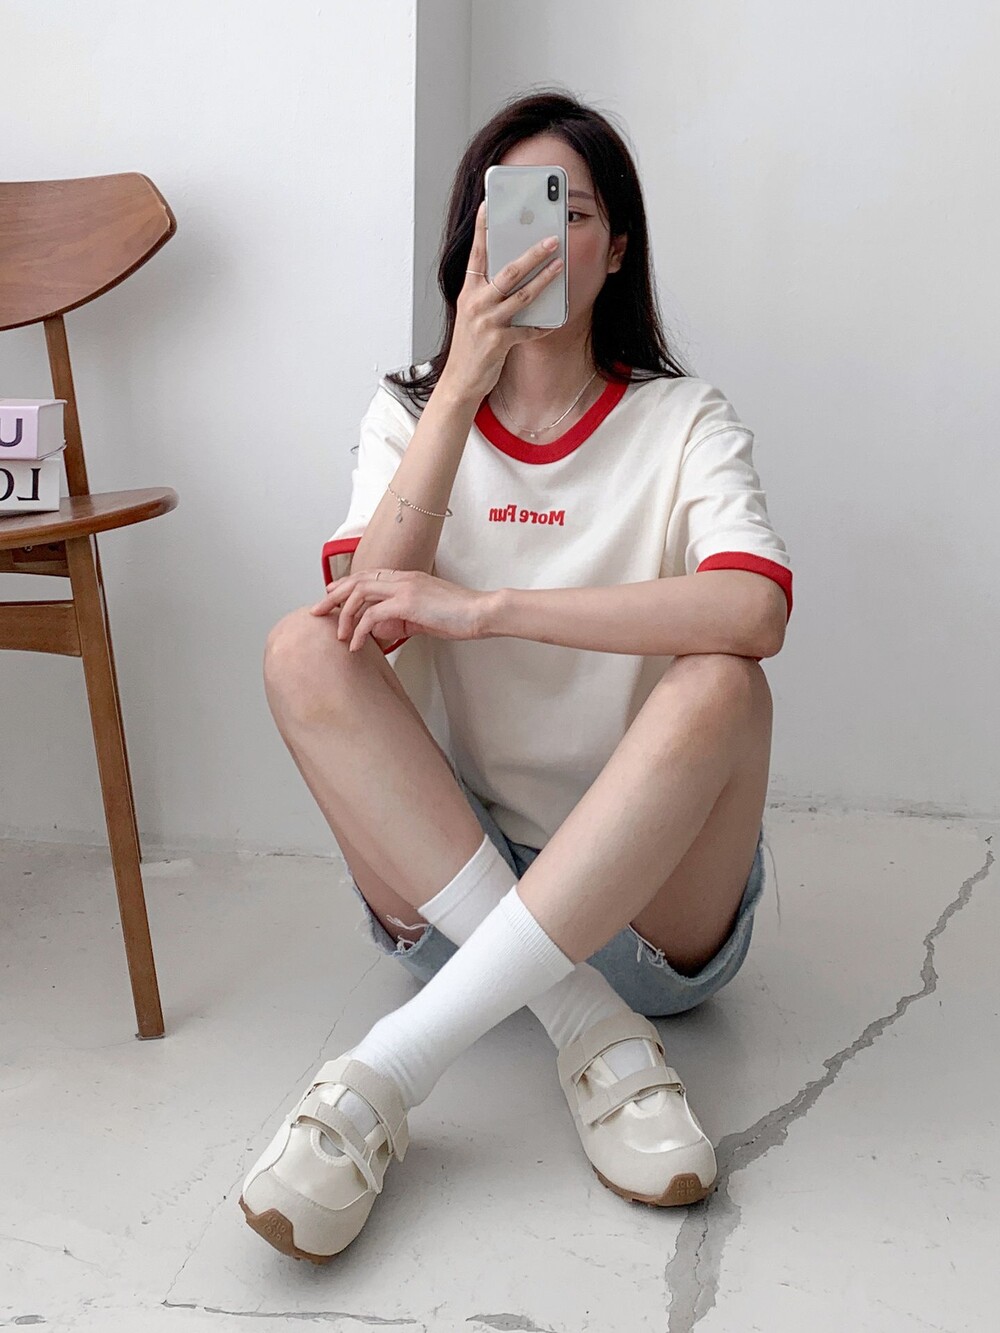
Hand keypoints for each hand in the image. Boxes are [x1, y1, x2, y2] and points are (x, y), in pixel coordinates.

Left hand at [310, 568, 490, 650]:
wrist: (481, 612)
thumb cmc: (460, 616)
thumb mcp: (426, 616)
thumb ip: (404, 619)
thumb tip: (386, 630)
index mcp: (407, 578)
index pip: (368, 576)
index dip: (346, 585)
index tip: (331, 596)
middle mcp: (402, 578)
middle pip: (356, 581)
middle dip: (333, 596)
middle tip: (317, 611)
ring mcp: (404, 588)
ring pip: (359, 594)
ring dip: (344, 615)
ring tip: (340, 636)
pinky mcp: (407, 603)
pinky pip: (372, 616)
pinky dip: (360, 631)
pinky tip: (358, 645)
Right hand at [440, 199, 564, 404]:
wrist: (460, 380)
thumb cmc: (470, 344)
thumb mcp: (472, 312)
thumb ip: (488, 292)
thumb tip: (515, 271)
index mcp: (468, 291)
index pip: (477, 253)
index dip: (482, 228)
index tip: (489, 204)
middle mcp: (475, 303)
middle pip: (508, 271)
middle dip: (533, 253)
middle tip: (552, 239)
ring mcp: (487, 323)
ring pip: (522, 296)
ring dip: (545, 280)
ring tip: (560, 266)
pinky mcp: (498, 342)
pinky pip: (528, 330)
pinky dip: (542, 326)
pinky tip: (555, 320)